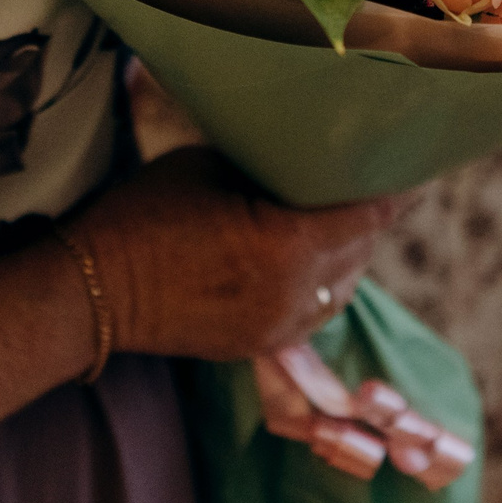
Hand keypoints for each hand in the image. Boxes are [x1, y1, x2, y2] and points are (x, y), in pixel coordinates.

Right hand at [64, 148, 400, 361]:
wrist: (88, 294)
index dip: (394, 192)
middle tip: (378, 185)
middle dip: (371, 220)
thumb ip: (266, 168)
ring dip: (349, 257)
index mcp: (288, 245)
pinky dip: (323, 287)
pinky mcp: (259, 346)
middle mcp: (295, 296)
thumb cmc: (143, 215)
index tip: (412, 169)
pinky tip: (315, 262)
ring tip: (347, 221)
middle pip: (360, 253)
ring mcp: (278, 329)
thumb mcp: (208, 169)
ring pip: (342, 289)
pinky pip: (314, 315)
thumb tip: (301, 156)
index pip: (368, 217)